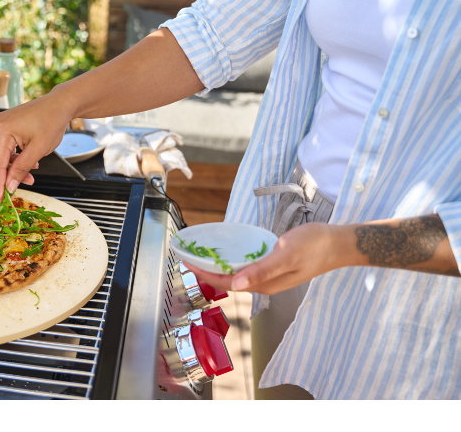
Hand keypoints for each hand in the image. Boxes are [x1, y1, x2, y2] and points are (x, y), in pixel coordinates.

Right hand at [0, 87, 74, 203]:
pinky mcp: (1, 127)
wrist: (58, 105)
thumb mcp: (38, 150)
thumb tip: (10, 186)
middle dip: (2, 178)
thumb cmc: (51, 121)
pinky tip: (27, 165)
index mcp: (1, 129)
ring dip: (9, 170)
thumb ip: (21, 169)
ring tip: (29, 176)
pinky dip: (12, 161)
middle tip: (11, 192)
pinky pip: (1, 150)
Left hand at [185, 223, 354, 294]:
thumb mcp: (286, 255)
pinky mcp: (275, 265)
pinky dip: (234, 260)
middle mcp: (265, 283)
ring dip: (218, 266)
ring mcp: (270, 275)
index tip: (187, 262)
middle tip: (189, 256)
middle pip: (229, 280)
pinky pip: (248, 266)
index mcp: (265, 284)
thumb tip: (236, 284)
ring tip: (202, 255)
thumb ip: (261, 270)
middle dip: (207, 271)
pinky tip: (228, 251)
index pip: (227, 283)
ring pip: (237, 274)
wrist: (339, 243)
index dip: (205, 274)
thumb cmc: (314, 247)